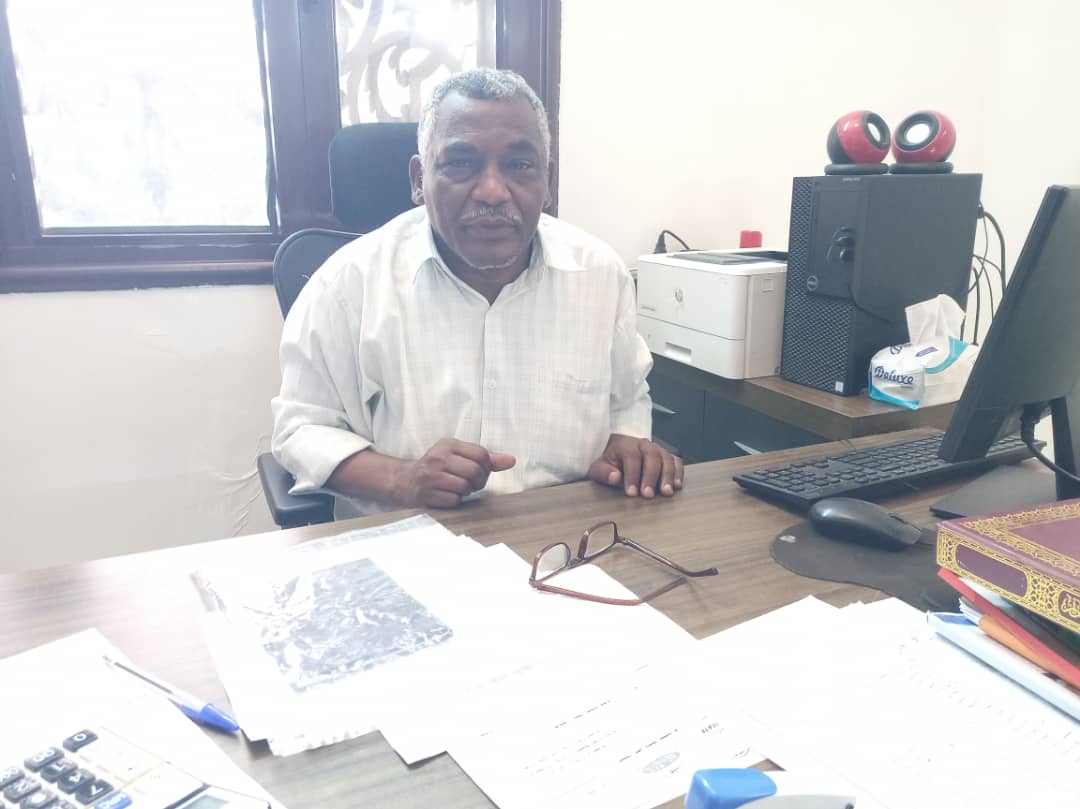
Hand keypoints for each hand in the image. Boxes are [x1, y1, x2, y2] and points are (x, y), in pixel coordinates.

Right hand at [393, 438, 515, 508]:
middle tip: (472, 483)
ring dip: (467, 491)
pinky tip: (448, 495)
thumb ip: (487, 458)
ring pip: (465, 486)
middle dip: (479, 481)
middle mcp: (439, 457)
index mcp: (449, 444)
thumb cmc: (439, 467)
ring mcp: (432, 476)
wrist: (406, 480)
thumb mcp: (460, 456)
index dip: (487, 467)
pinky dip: (455, 500)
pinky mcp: (428, 493)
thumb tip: (512, 460)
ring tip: (459, 488)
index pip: (481, 454)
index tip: (480, 472)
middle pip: (475, 471)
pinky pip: (454, 500)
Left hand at [587, 434, 682, 497]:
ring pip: (666, 458)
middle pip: (652, 456)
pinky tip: (677, 486)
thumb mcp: (599, 468)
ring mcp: (657, 449)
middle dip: (650, 477)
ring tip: (666, 492)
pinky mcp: (667, 456)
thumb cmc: (610, 463)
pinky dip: (678, 473)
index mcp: (626, 445)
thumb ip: (604, 473)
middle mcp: (644, 444)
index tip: (631, 492)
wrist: (619, 452)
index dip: (632, 475)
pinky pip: (676, 461)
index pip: (631, 457)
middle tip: (648, 495)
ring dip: (667, 476)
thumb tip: (615, 477)